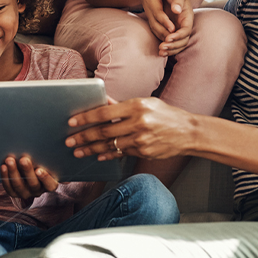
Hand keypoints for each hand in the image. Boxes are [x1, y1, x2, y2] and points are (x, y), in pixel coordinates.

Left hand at [1, 155, 58, 200]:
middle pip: (33, 184)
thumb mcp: (46, 161)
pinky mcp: (14, 193)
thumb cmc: (42, 162)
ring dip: (13, 172)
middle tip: (23, 159)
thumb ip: (45, 157)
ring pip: (19, 186)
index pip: (50, 185)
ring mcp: (26, 193)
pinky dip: (5, 176)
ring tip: (9, 160)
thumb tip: (43, 141)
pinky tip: (3, 166)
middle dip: (27, 171)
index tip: (39, 169)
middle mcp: (38, 191)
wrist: (29, 170)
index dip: (45, 178)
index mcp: (50, 184)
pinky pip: (9, 187)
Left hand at [65, 97, 194, 160]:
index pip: (104, 112)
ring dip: (91, 149)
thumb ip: (122, 105)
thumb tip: (102, 102)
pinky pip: (121, 153)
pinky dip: (107, 154)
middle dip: (83, 137)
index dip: (86, 117)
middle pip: (104, 131)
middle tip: (69, 141)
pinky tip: (97, 155)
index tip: (72, 122)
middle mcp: (138, 122)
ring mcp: (141, 139)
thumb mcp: (145, 103)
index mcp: (136, 106)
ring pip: (110, 146)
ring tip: (78, 151)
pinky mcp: (144, 152)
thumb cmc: (165, 114)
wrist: (188, 132)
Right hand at [138, 0, 176, 41]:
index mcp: (152, 2)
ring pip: (156, 30)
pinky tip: (171, 43)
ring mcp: (150, 17)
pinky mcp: (152, 21)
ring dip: (164, 38)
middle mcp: (150, 12)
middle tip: (175, 40)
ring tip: (174, 45)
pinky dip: (162, 38)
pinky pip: (156, 31)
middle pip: (157, 25)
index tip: (172, 28)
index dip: (165, 21)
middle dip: (165, 34)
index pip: (158, 14)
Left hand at [159, 0, 194, 55]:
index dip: (178, 36)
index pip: (186, 30)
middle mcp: (185, 26)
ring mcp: (180, 30)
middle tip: (162, 47)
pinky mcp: (174, 33)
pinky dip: (168, 50)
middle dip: (173, 46)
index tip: (168, 38)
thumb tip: (176, 9)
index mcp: (188, 17)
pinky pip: (173, 45)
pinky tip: (160, 52)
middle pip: (183, 40)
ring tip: (160, 52)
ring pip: (179, 45)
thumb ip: (177, 0)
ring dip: (171, 50)